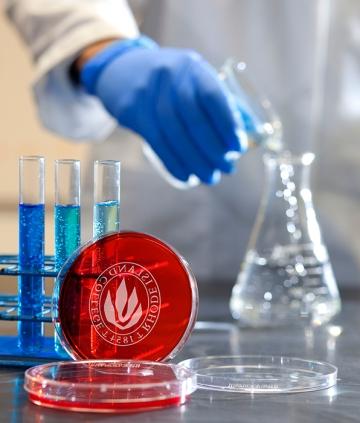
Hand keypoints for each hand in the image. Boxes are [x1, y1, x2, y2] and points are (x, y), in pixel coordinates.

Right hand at [81, 41, 243, 183]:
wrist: (123, 70)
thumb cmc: (171, 82)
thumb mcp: (193, 79)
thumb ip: (216, 102)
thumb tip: (242, 136)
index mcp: (192, 67)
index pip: (213, 97)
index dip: (228, 125)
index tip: (238, 148)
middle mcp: (170, 76)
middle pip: (194, 119)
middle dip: (214, 150)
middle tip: (227, 169)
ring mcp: (148, 93)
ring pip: (174, 135)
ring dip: (195, 161)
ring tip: (210, 177)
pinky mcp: (133, 110)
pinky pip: (156, 142)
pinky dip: (174, 163)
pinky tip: (186, 176)